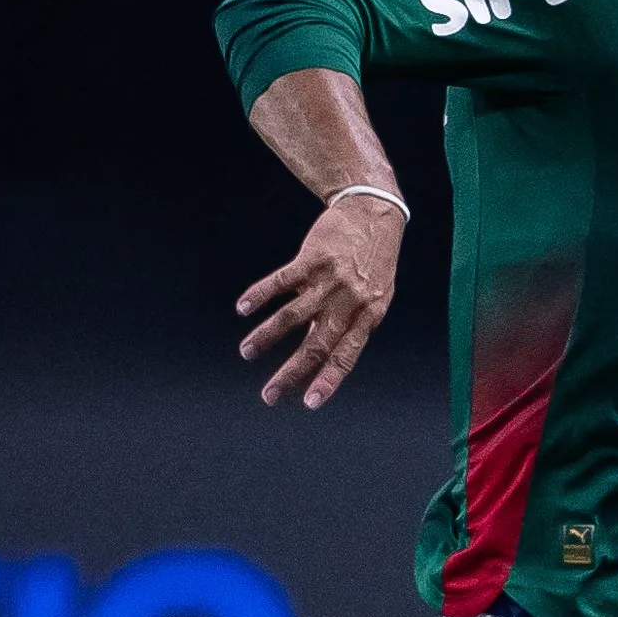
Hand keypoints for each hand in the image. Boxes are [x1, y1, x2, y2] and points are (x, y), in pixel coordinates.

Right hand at [232, 192, 403, 408]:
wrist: (374, 212)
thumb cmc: (373, 261)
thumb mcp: (373, 297)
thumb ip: (348, 324)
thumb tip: (319, 357)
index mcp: (367, 316)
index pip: (345, 356)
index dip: (327, 380)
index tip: (309, 403)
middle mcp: (348, 302)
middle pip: (315, 344)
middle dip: (290, 373)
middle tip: (268, 395)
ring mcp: (330, 280)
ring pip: (293, 317)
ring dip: (266, 337)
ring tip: (246, 352)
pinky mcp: (313, 258)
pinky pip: (282, 282)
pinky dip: (260, 295)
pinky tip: (243, 308)